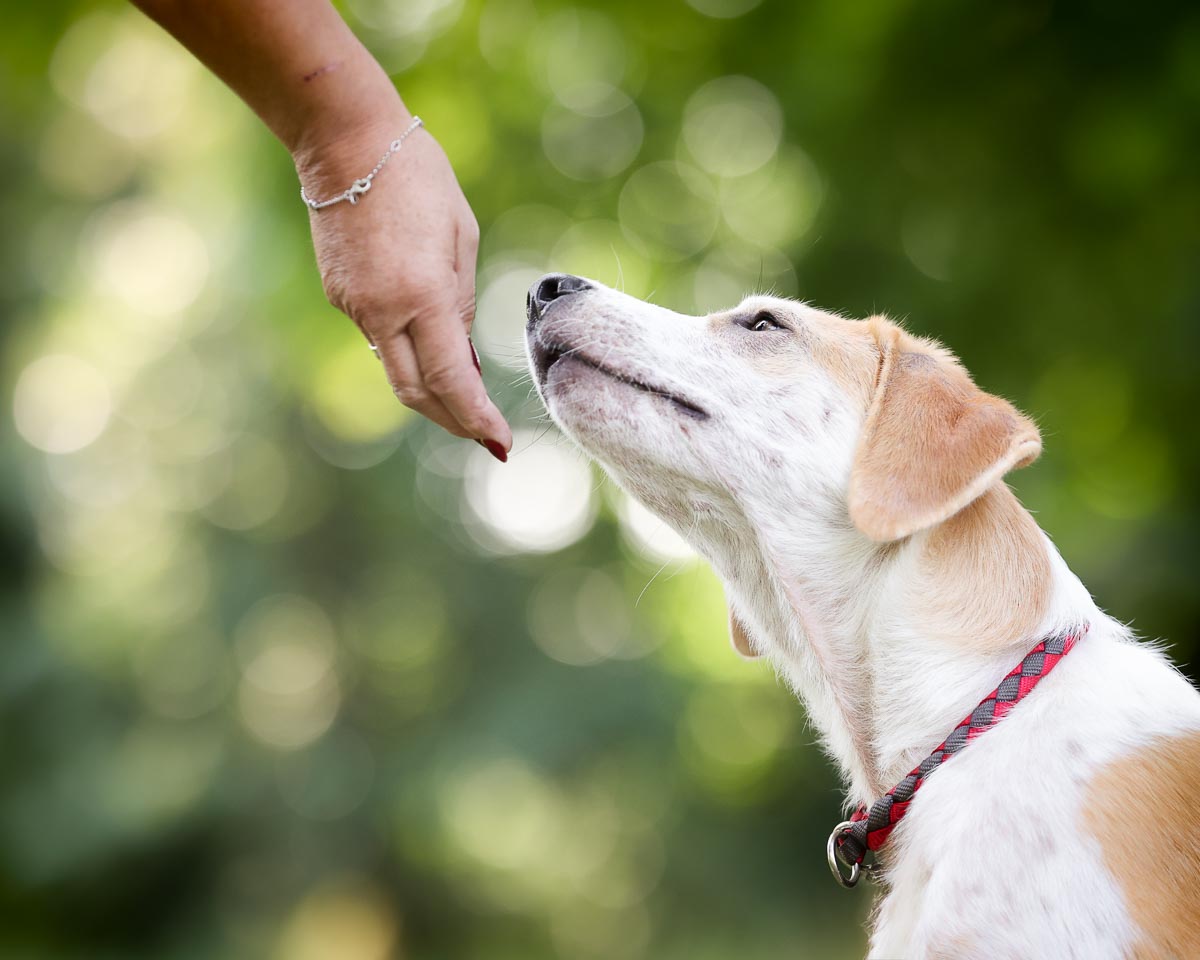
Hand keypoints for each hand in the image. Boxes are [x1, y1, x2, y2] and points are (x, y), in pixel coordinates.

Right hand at [293, 108, 511, 458]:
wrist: (347, 140)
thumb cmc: (419, 177)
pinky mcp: (338, 295)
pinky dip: (409, 353)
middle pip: (417, 393)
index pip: (452, 381)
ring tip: (467, 398)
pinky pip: (379, 338)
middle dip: (453, 420)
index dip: (477, 419)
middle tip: (484, 434)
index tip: (500, 443)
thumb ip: (461, 303)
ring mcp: (353, 306)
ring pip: (396, 368)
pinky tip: (430, 348)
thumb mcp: (460, 237)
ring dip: (432, 389)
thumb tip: (460, 355)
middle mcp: (381, 311)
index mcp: (422, 296)